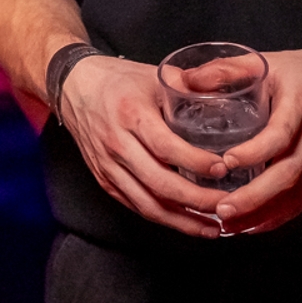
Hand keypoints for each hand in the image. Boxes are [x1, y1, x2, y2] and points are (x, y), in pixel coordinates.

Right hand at [56, 55, 233, 238]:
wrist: (73, 86)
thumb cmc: (116, 80)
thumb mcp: (153, 75)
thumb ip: (189, 87)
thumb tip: (228, 95)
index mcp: (131, 115)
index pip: (167, 147)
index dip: (197, 163)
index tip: (223, 168)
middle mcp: (117, 144)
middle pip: (160, 184)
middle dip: (197, 201)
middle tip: (226, 204)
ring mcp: (108, 166)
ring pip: (147, 204)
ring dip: (182, 221)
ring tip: (212, 227)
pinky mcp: (104, 179)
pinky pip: (135, 205)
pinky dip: (162, 218)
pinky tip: (184, 222)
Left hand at [208, 42, 301, 235]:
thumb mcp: (269, 61)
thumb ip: (226, 69)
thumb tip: (184, 81)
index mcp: (301, 104)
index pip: (280, 134)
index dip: (254, 151)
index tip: (226, 162)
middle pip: (288, 174)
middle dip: (253, 197)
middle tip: (221, 209)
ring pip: (295, 194)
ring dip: (262, 213)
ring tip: (228, 225)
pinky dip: (277, 217)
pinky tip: (252, 226)